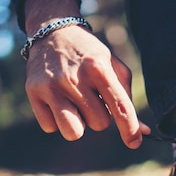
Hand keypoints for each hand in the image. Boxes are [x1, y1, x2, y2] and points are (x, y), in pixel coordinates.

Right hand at [22, 0, 149, 148]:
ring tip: (75, 105)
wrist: (53, 32)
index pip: (119, 106)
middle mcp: (74, 77)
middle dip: (99, 116)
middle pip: (99, 124)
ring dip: (78, 124)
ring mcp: (51, 86)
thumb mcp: (112, 66)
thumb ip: (126, 99)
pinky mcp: (33, 92)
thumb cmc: (89, 55)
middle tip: (91, 98)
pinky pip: (50, 127)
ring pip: (73, 132)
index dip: (130, 129)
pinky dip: (56, 119)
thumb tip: (142, 132)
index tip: (135, 142)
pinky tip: (56, 100)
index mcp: (98, 67)